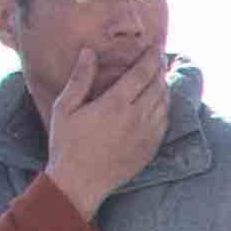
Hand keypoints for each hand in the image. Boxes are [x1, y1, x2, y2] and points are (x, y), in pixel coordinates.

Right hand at [40, 48, 171, 217]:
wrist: (78, 184)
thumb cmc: (66, 144)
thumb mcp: (65, 108)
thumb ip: (80, 78)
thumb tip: (89, 52)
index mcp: (115, 104)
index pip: (142, 73)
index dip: (151, 57)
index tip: (155, 47)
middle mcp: (136, 117)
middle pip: (158, 85)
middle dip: (159, 68)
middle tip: (159, 58)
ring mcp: (146, 135)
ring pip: (164, 103)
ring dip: (164, 87)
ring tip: (159, 77)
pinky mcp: (150, 149)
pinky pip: (164, 122)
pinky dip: (165, 108)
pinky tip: (159, 103)